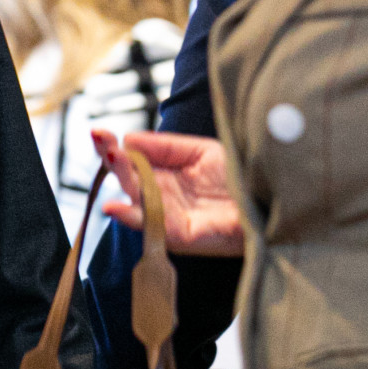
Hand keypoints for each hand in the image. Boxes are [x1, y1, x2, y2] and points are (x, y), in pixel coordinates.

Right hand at [93, 128, 244, 255]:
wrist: (270, 202)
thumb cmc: (239, 178)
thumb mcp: (200, 151)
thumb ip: (164, 146)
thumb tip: (128, 138)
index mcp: (163, 177)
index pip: (130, 162)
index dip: (112, 147)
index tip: (97, 132)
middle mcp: (161, 198)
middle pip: (128, 179)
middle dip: (111, 158)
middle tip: (99, 138)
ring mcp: (170, 217)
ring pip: (137, 199)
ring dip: (122, 179)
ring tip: (112, 157)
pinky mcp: (183, 236)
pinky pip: (155, 227)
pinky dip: (133, 218)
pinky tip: (115, 206)